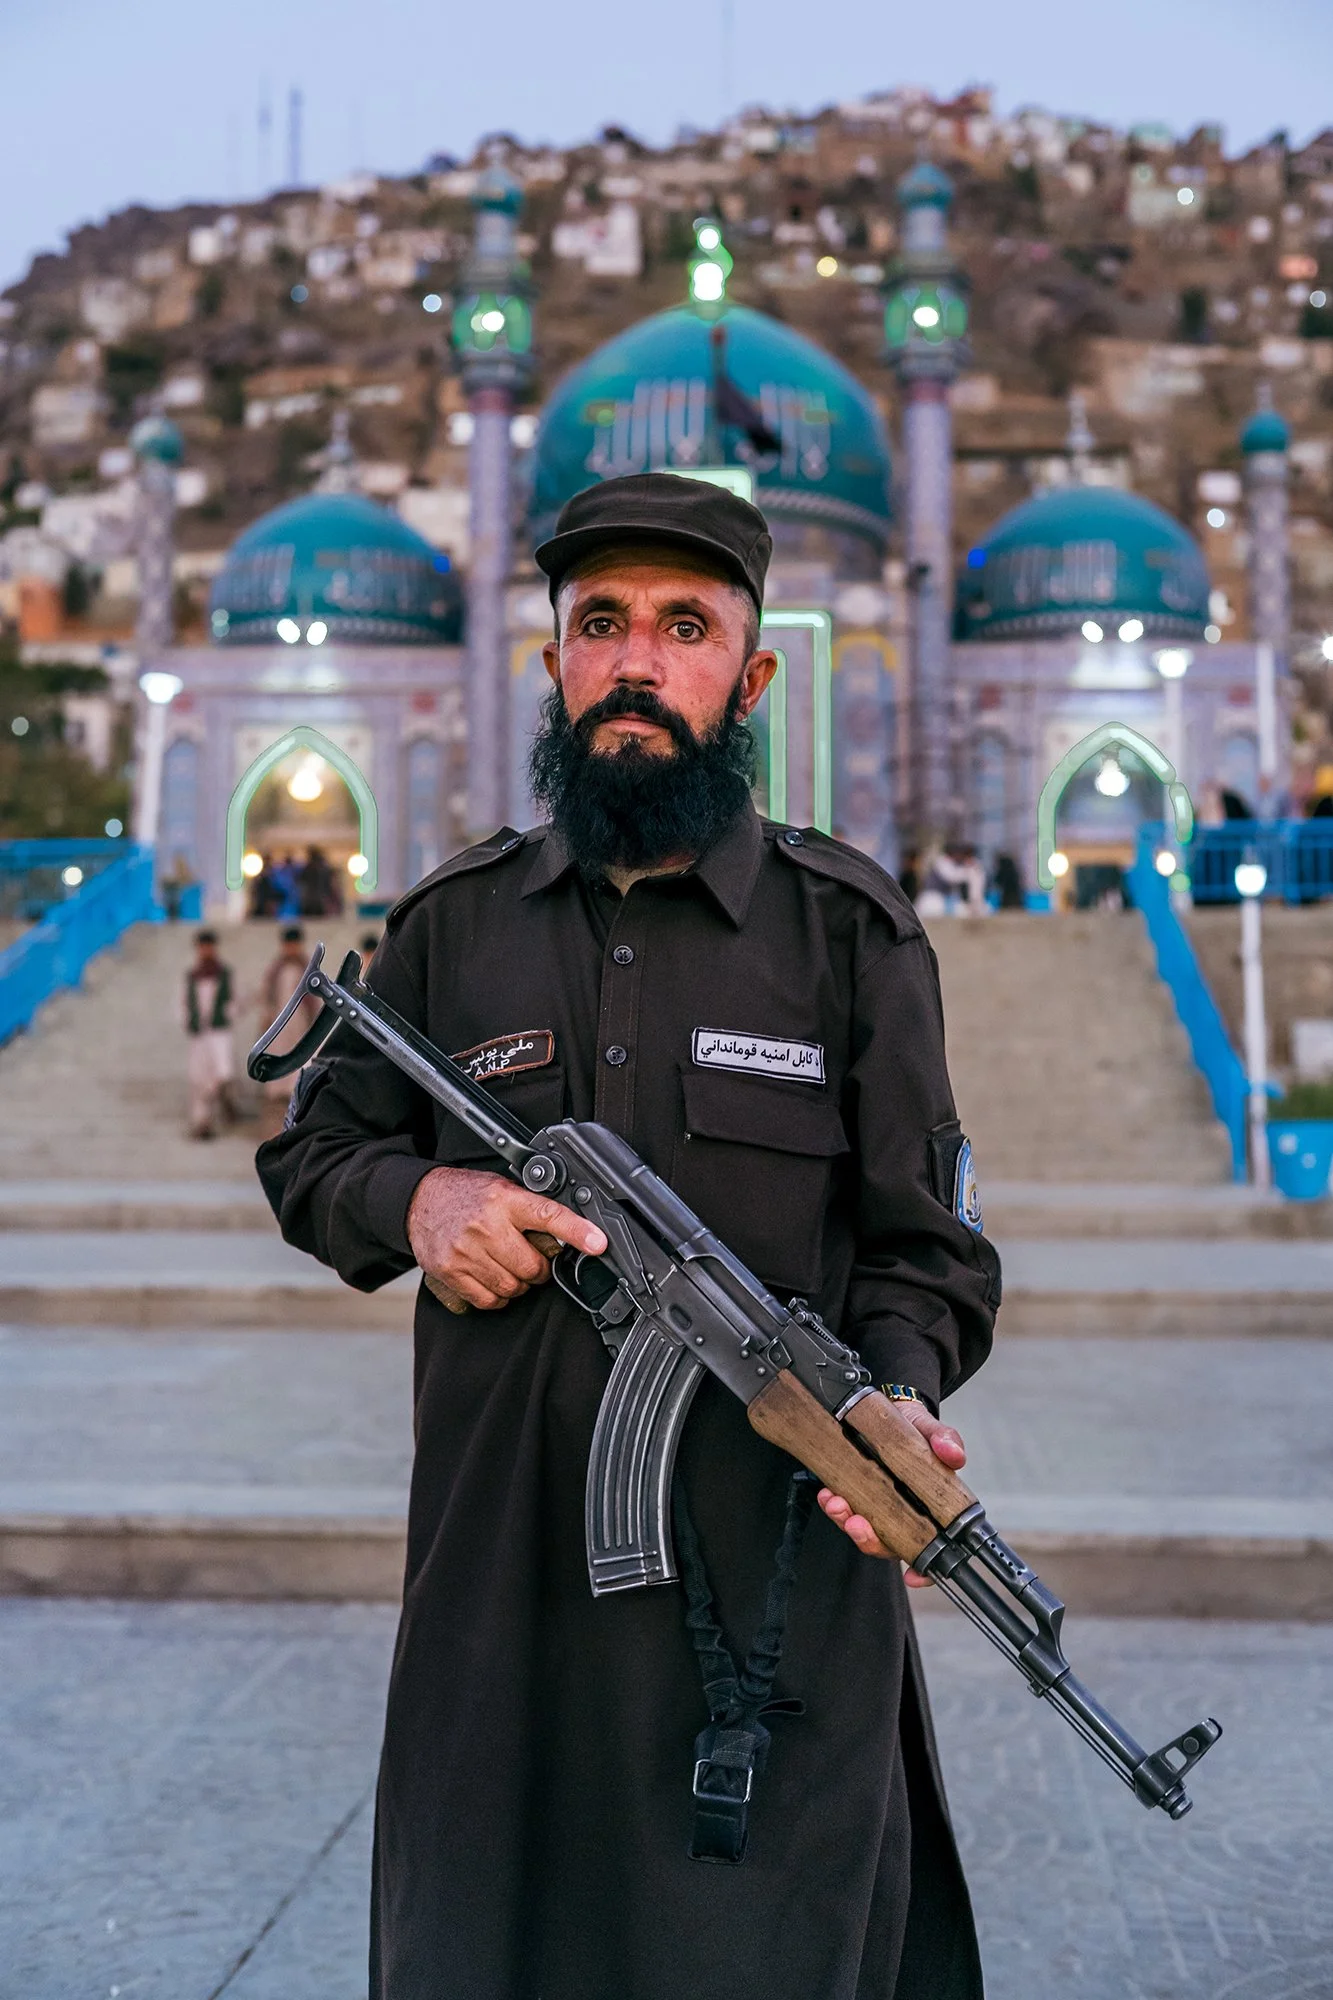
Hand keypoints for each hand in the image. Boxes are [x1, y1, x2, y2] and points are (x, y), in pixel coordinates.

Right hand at [407, 1166, 606, 1311]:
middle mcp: (486, 1226)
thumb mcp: (501, 1188)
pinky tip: (492, 1279)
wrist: (419, 1199)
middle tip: (530, 1258)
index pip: (548, 1215)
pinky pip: (488, 1299)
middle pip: (532, 1267)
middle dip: (538, 1268)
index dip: (577, 1231)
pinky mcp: (451, 1271)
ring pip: (512, 1287)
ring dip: (518, 1284)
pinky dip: (497, 1296)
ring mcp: (466, 1251)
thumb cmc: (466, 1194)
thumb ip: (529, 1208)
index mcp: (504, 1200)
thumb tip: (568, 1232)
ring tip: (508, 1266)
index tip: (598, 1243)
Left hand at [816, 1402, 966, 1585]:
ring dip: (845, 1521)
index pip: (929, 1548)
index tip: (912, 1576)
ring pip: (862, 1530)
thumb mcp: (931, 1429)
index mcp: (928, 1507)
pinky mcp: (853, 1493)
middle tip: (857, 1522)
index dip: (923, 1570)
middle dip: (869, 1539)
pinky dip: (833, 1505)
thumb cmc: (915, 1428)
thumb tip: (953, 1455)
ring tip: (836, 1502)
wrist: (889, 1409)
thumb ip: (945, 1440)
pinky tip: (827, 1492)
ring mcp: (875, 1507)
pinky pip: (843, 1509)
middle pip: (888, 1544)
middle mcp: (901, 1514)